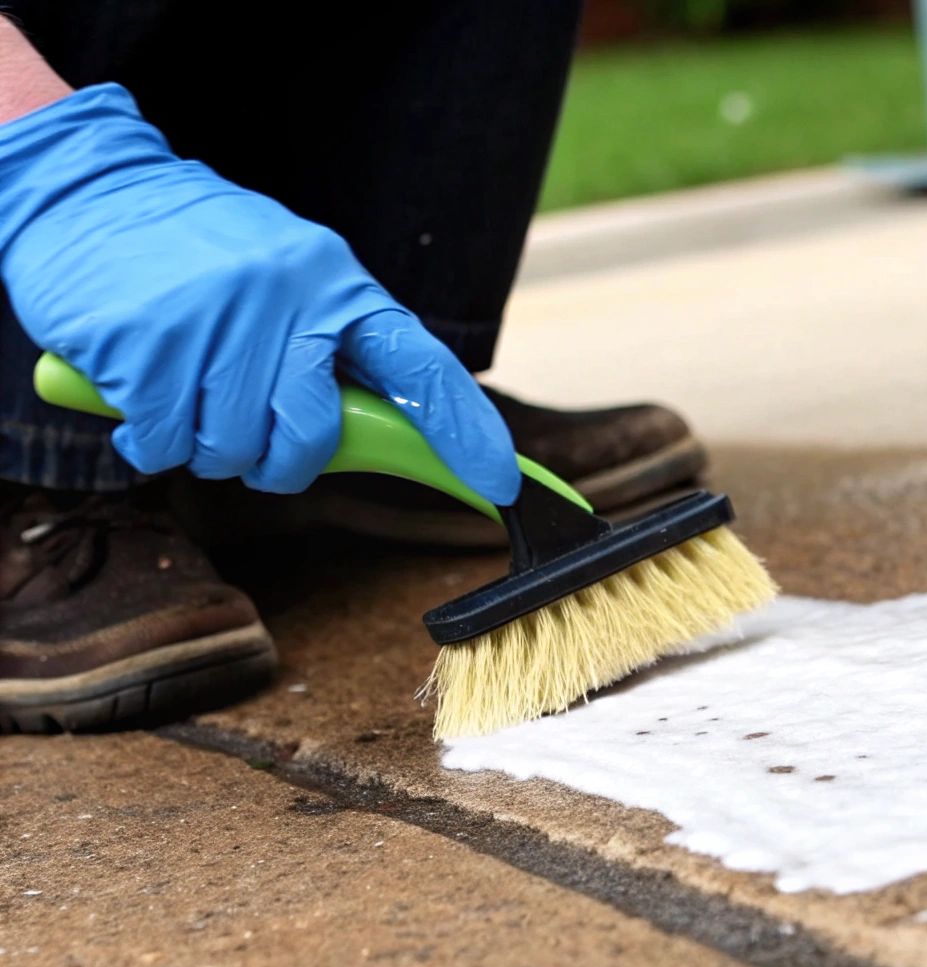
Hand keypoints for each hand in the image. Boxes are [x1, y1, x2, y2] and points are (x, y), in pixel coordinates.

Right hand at [0, 84, 521, 504]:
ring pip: (235, 450)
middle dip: (283, 463)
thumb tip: (386, 434)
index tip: (500, 482)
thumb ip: (332, 347)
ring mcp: (217, 320)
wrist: (90, 188)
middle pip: (313, 438)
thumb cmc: (201, 252)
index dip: (466, 431)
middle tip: (252, 440)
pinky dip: (150, 439)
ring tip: (189, 393)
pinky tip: (143, 393)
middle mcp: (290, 299)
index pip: (422, 367)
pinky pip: (165, 444)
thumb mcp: (290, 276)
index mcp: (339, 283)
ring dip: (208, 447)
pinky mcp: (147, 344)